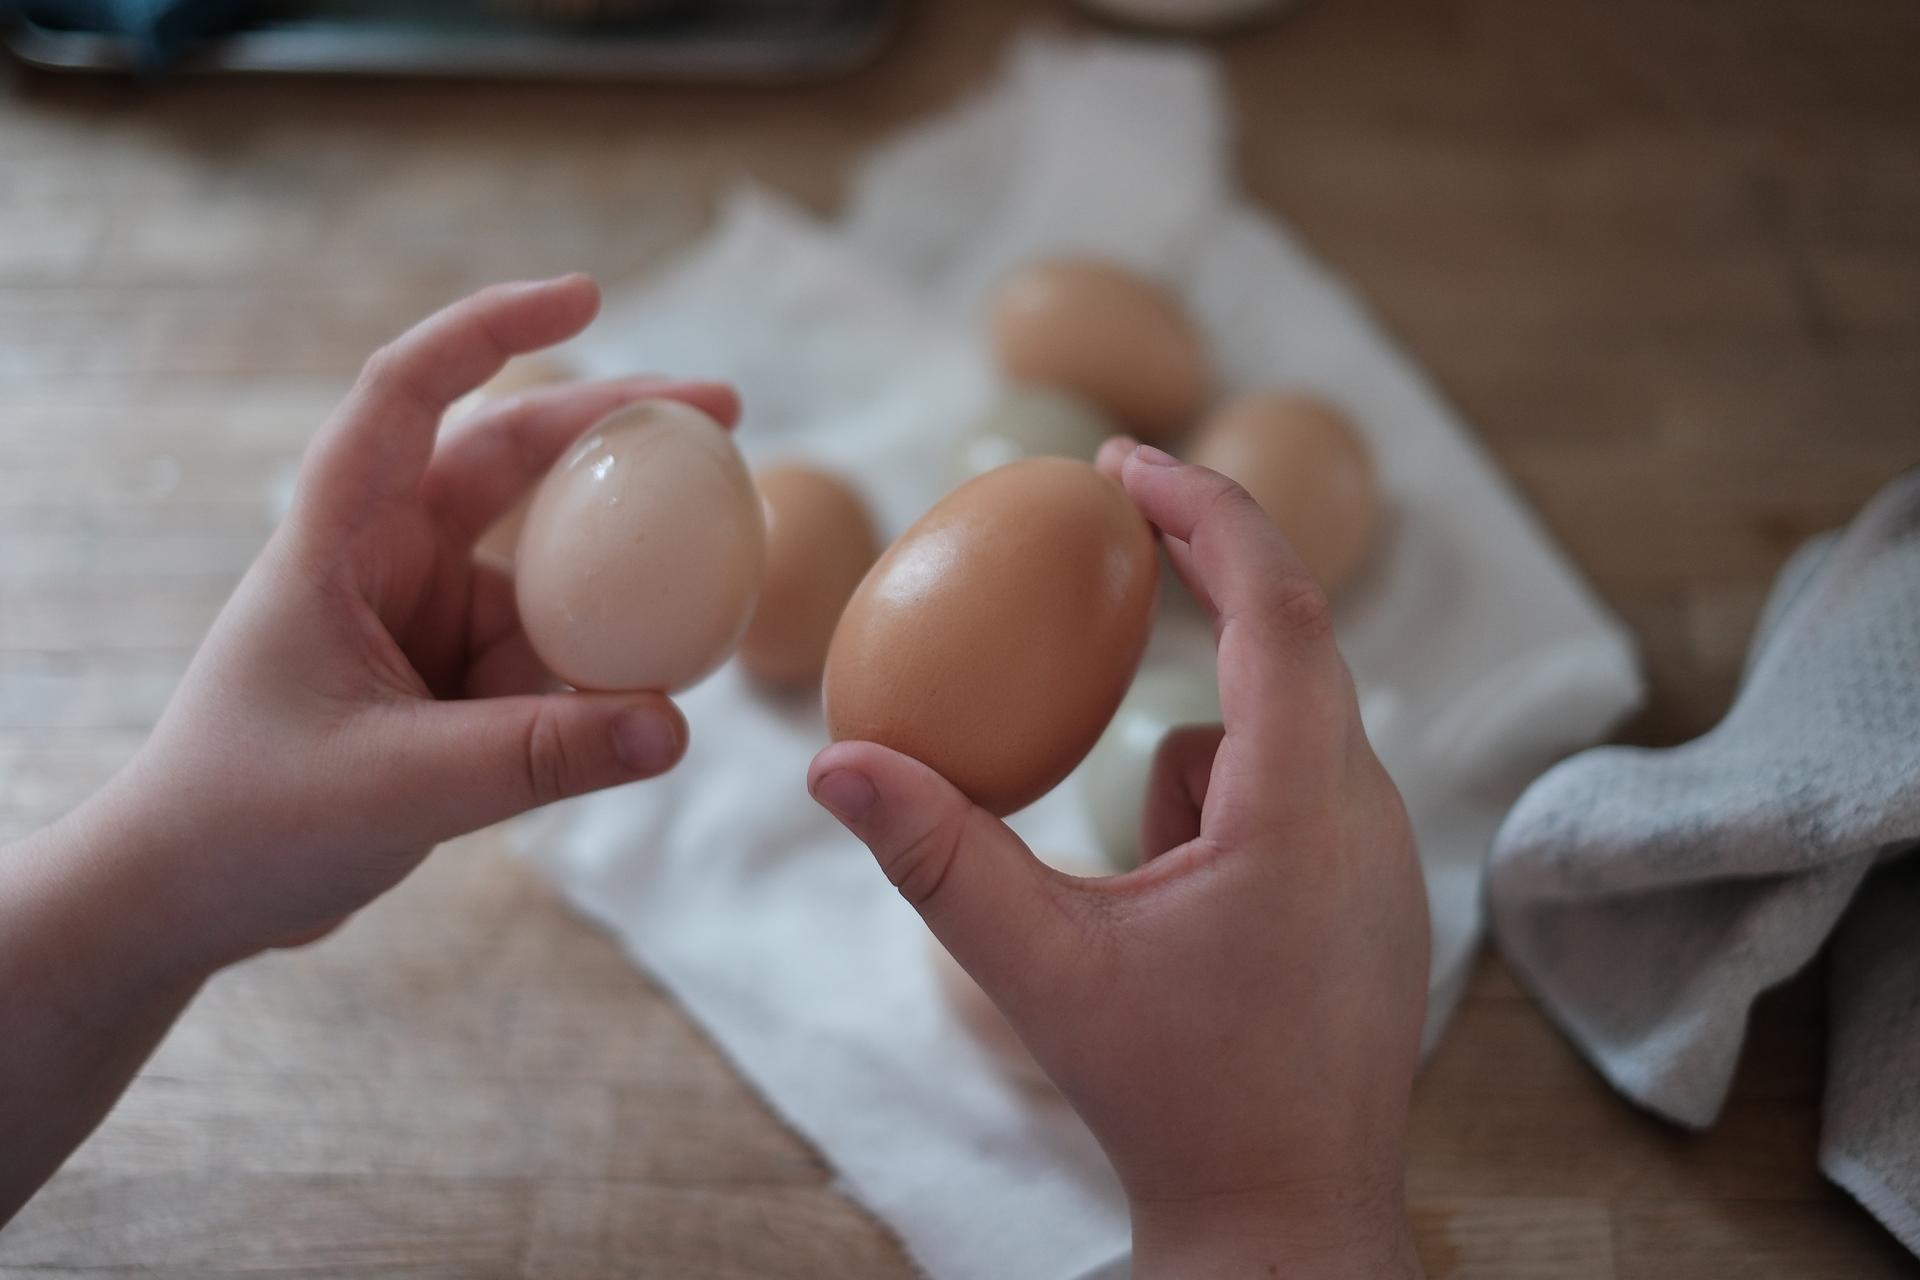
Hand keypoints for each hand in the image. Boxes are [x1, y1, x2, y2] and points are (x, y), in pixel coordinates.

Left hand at [100, 274, 739, 969]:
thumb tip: (675, 727)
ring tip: (710, 594)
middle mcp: (385, 559)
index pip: (407, 394)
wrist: (191, 899)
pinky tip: (652, 699)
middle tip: (724, 414)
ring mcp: (424, 618)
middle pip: (510, 457)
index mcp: (336, 542)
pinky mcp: (453, 681)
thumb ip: (539, 757)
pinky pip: (550, 651)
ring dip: (621, 578)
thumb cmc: (246, 820)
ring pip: (546, 566)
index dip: (491, 329)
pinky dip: (602, 667)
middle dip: (614, 428)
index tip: (589, 296)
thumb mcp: (398, 786)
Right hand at [808, 441, 1429, 1277]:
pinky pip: (1297, 793)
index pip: (1278, 606)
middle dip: (1199, 579)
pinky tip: (1184, 911)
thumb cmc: (1174, 1100)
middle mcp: (1366, 814)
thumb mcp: (1039, 970)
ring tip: (1142, 887)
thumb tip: (832, 760)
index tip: (1123, 461)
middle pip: (1293, 642)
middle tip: (1113, 523)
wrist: (1284, 1220)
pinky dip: (1225, 807)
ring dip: (1193, 757)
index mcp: (1302, 809)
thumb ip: (936, 857)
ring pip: (1280, 736)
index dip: (1206, 511)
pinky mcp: (1375, 896)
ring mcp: (1385, 858)